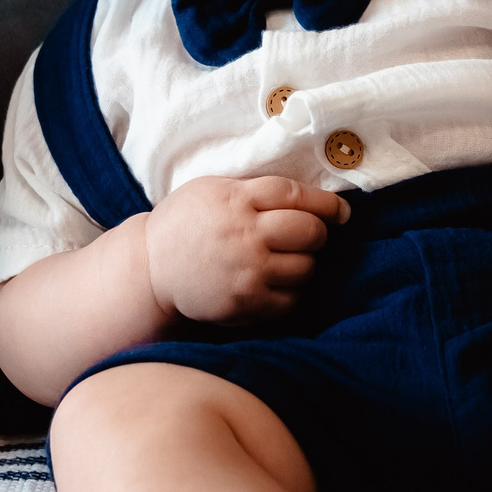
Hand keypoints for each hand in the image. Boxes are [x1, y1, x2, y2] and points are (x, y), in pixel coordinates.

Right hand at [143, 175, 348, 324]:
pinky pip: (292, 299)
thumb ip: (253, 189)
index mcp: (237, 199)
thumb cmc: (184, 223)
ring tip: (287, 260)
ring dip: (305, 263)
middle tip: (310, 236)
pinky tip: (276, 283)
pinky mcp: (245, 303)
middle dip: (318, 233)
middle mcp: (245, 234)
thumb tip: (305, 195)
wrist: (150, 268)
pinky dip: (292, 292)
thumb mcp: (213, 189)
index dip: (327, 203)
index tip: (341, 211)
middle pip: (309, 231)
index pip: (296, 196)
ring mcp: (247, 271)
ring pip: (306, 267)